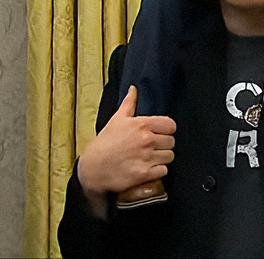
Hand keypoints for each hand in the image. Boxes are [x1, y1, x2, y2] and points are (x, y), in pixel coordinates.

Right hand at [77, 86, 175, 217]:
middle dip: (163, 145)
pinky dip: (158, 171)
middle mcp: (146, 140)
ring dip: (162, 158)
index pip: (171, 125)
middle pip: (171, 142)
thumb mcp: (117, 119)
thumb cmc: (105, 143)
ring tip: (150, 158)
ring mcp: (146, 157)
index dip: (167, 130)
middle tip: (152, 148)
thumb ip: (129, 103)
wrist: (92, 169)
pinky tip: (148, 169)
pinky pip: (164, 171)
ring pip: (169, 156)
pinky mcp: (144, 174)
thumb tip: (134, 88)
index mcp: (142, 125)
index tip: (159, 134)